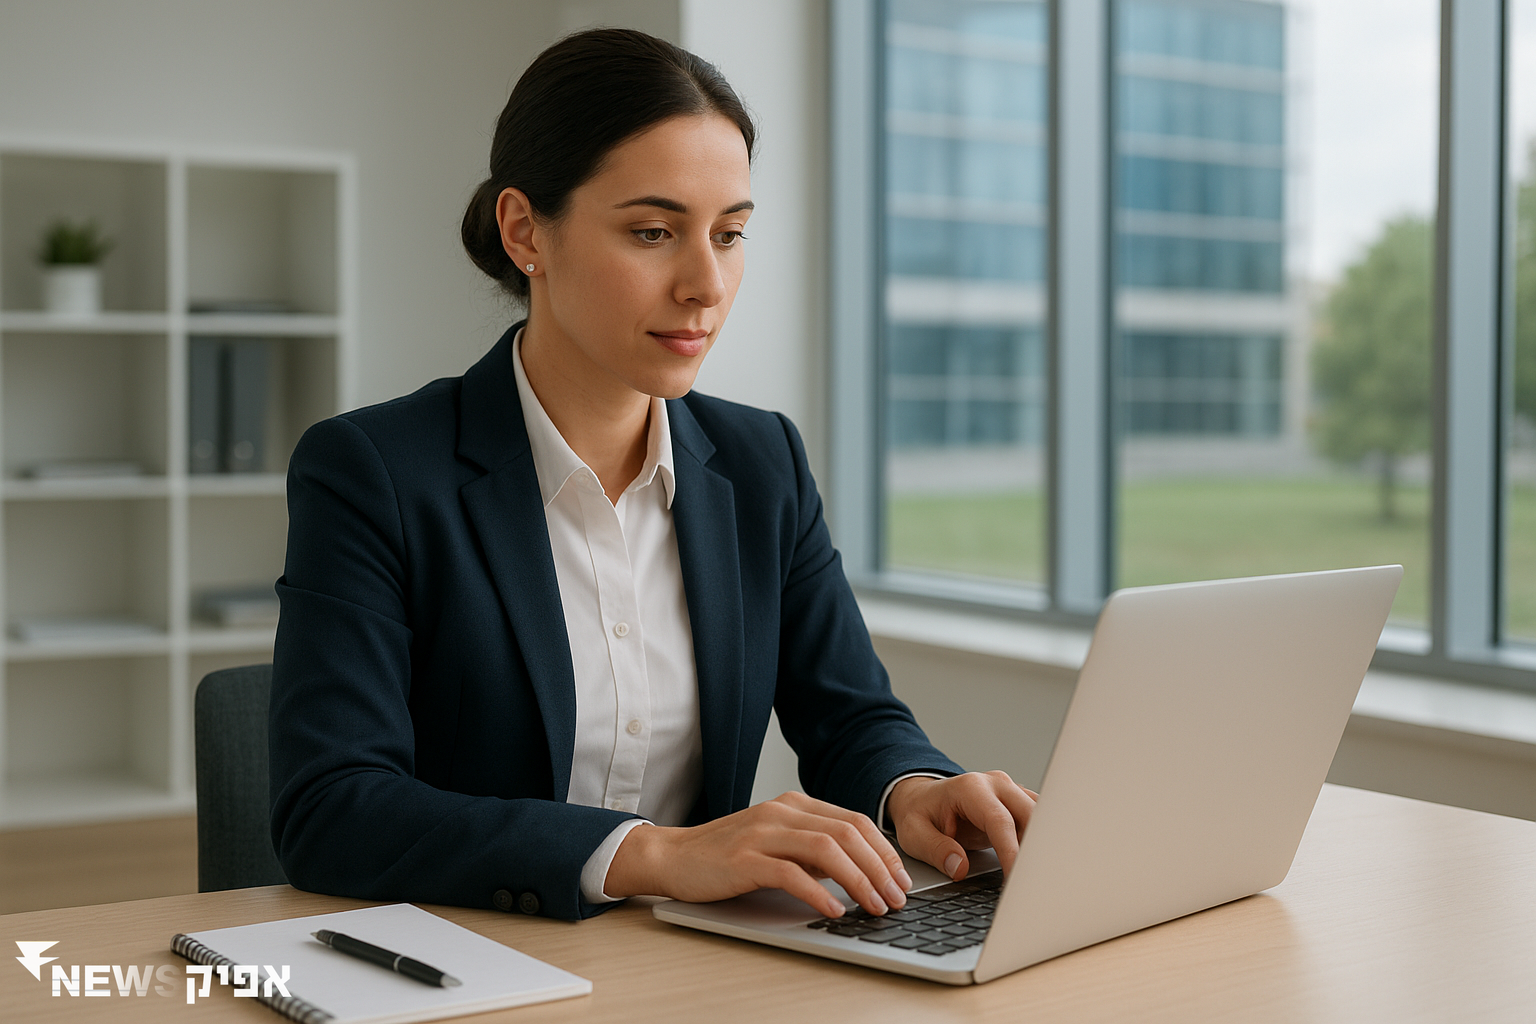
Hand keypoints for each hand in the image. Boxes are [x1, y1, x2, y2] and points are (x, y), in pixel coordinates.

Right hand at [603, 791, 913, 918]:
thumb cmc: (727, 855)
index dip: (884, 851)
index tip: (901, 879)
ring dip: (859, 880)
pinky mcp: (745, 858)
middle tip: (897, 898)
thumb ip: (813, 850)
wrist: (674, 856)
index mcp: (795, 804)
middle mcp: (783, 812)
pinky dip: (819, 892)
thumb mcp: (778, 843)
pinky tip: (835, 910)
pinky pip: (792, 873)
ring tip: (874, 905)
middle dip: (880, 867)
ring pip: (827, 849)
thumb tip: (859, 870)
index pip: (855, 821)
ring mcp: (763, 832)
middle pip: (848, 833)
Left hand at [886, 771, 1037, 880]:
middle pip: (1031, 815)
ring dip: (1040, 845)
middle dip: (1035, 849)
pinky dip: (1039, 842)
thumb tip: (959, 868)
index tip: (1016, 878)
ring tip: (1037, 876)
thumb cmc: (918, 813)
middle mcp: (995, 784)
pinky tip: (1036, 865)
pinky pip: (1039, 821)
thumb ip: (936, 849)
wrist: (921, 798)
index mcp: (969, 788)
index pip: (1000, 821)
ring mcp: (1010, 791)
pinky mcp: (1017, 803)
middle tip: (1033, 882)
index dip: (1011, 852)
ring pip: (1041, 817)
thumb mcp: (914, 833)